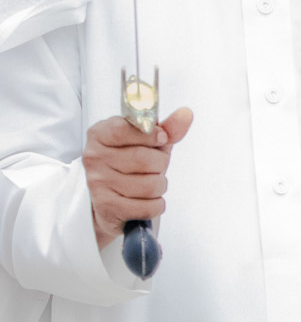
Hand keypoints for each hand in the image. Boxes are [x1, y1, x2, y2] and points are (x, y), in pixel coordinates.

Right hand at [84, 105, 192, 248]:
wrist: (110, 202)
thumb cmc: (129, 166)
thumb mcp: (146, 142)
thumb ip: (166, 128)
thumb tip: (186, 114)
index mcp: (100, 134)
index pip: (127, 128)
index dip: (151, 135)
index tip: (161, 138)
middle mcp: (94, 157)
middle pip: (146, 159)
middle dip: (160, 165)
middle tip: (154, 167)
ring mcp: (99, 182)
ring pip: (151, 185)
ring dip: (159, 186)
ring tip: (149, 183)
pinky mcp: (108, 207)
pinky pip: (149, 207)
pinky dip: (156, 205)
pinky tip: (146, 200)